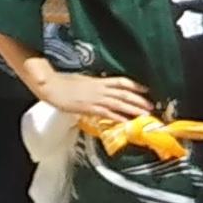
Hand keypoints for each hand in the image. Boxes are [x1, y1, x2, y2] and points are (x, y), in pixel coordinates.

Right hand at [33, 66, 152, 124]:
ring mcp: (95, 98)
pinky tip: (127, 122)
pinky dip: (118, 118)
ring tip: (145, 114)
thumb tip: (99, 86)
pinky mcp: (90, 108)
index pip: (121, 82)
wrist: (51, 86)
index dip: (134, 86)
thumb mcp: (81, 80)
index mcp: (98, 80)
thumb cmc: (62, 82)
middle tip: (151, 106)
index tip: (146, 89)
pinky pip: (108, 113)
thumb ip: (92, 84)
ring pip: (119, 103)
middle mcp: (100, 88)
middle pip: (124, 93)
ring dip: (133, 109)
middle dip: (139, 100)